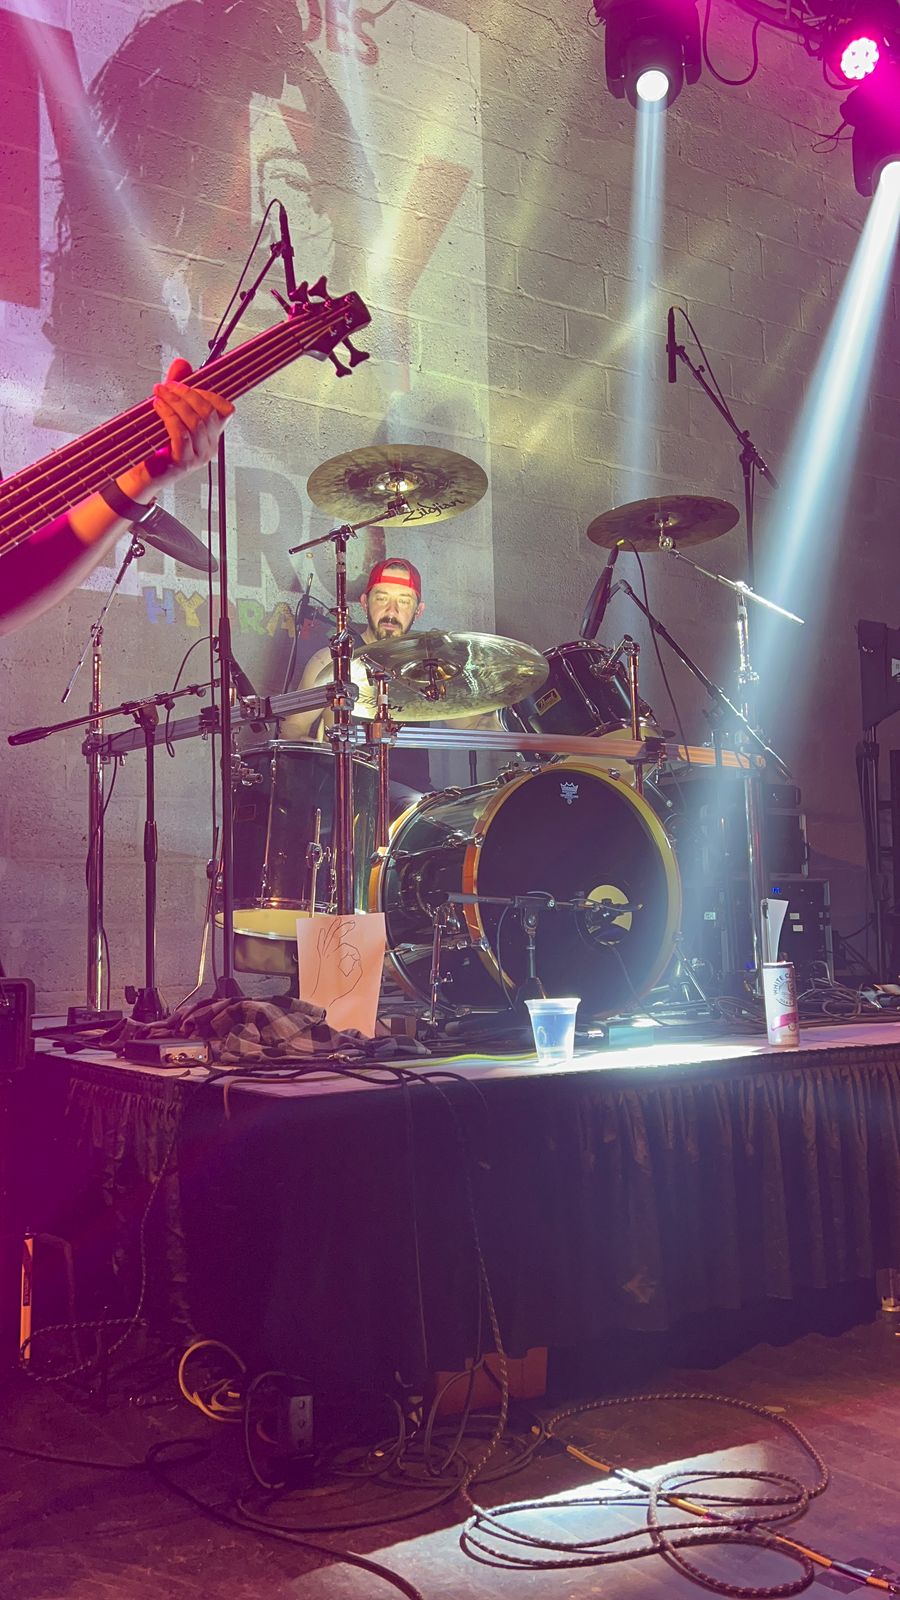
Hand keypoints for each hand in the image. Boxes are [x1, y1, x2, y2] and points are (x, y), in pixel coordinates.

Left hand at [152, 356, 233, 477]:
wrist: (142, 474)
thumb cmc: (156, 445)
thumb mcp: (169, 412)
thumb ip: (177, 388)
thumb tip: (182, 364)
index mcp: (211, 435)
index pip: (224, 410)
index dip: (206, 393)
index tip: (185, 384)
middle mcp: (209, 447)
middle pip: (208, 412)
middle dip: (187, 393)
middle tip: (169, 386)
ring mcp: (198, 457)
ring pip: (196, 422)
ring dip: (176, 402)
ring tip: (160, 393)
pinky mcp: (184, 463)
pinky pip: (182, 433)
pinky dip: (169, 416)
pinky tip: (159, 407)